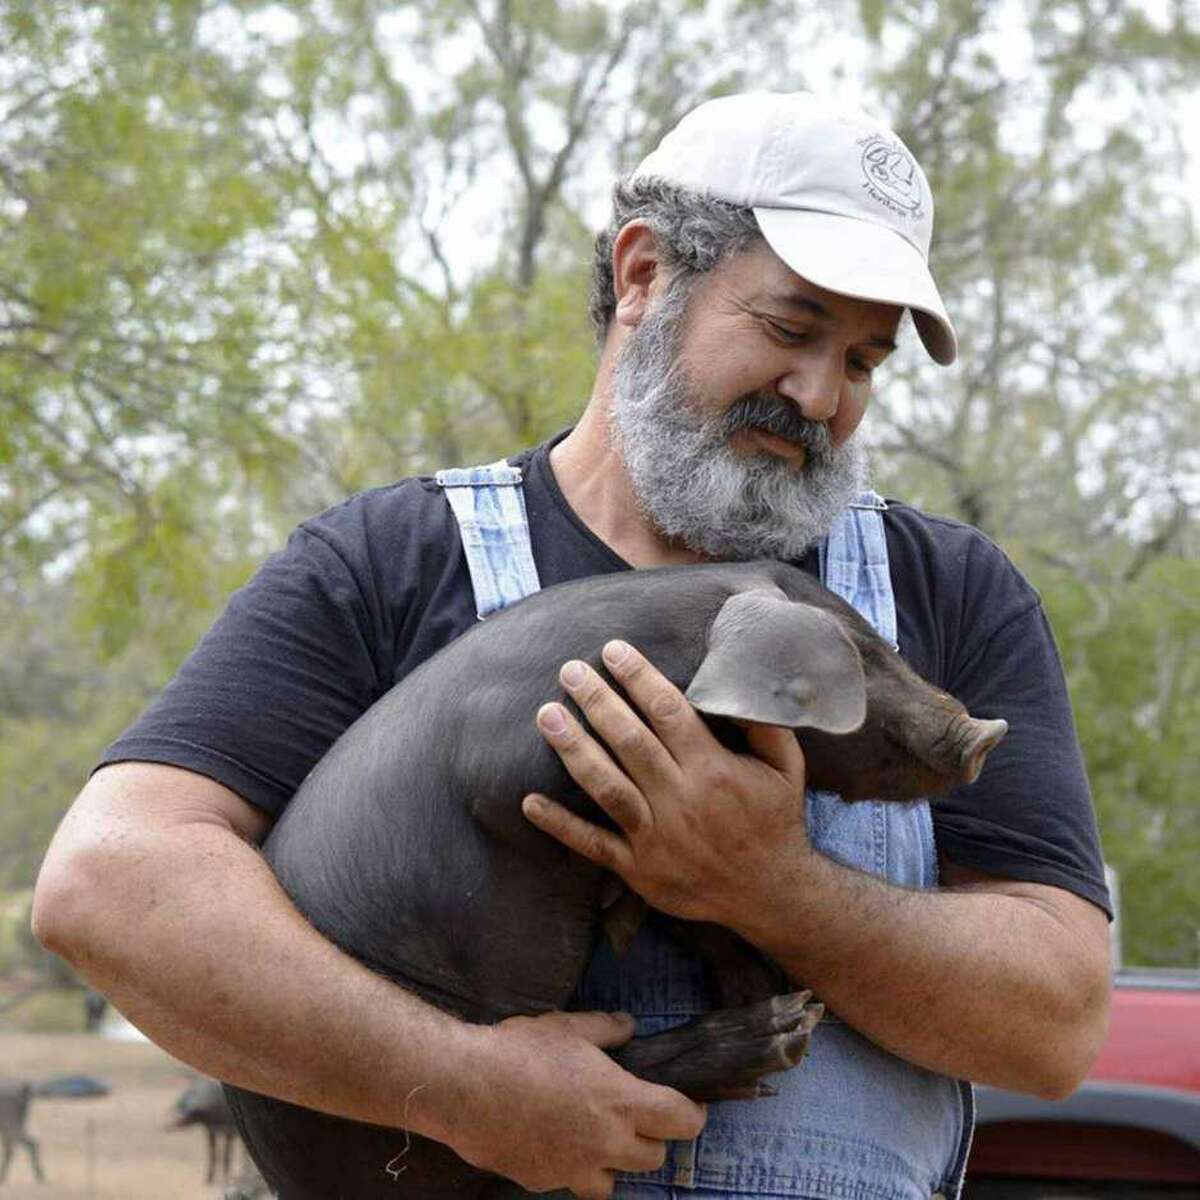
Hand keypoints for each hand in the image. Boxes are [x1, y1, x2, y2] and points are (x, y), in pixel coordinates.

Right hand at [450, 1009, 705, 1197]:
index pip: (681, 1121)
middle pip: (654, 1158)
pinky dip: (574, 1168)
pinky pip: (573, 1182)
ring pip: (616, 1182)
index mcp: (620, 1101)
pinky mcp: (545, 1182)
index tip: (692, 1106)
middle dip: (652, 1138)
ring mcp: (575, 1169)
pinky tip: (556, 1143)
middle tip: (636, 1117)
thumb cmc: (521, 1050)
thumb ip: (607, 1030)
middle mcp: (606, 1143)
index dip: (693, 1114)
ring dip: (616, 1163)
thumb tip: (629, 1026)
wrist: (466, 1088)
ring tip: (599, 1139)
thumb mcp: (569, 1026)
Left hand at [522, 639, 809, 929]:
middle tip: (569, 670)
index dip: (638, 677)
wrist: (770, 892)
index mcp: (714, 769)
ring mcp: (655, 836)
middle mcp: (681, 799)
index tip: (613, 650)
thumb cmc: (774, 818)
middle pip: (629, 741)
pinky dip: (559, 824)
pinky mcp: (638, 868)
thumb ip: (765, 722)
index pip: (668, 712)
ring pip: (606, 786)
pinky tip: (529, 801)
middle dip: (597, 701)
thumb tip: (739, 678)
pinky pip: (592, 844)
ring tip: (546, 715)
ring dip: (573, 749)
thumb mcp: (786, 767)